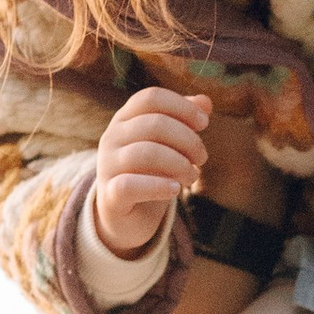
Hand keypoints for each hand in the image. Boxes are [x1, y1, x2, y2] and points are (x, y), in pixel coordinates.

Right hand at [93, 84, 210, 257]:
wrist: (128, 216)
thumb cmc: (151, 172)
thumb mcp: (168, 145)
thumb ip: (184, 121)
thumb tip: (206, 102)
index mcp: (125, 118)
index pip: (151, 97)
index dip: (182, 106)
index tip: (204, 123)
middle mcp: (111, 137)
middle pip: (154, 123)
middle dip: (187, 139)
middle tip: (202, 158)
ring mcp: (107, 165)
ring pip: (145, 153)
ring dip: (179, 164)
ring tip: (192, 176)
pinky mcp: (109, 194)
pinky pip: (131, 185)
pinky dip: (159, 186)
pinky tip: (175, 189)